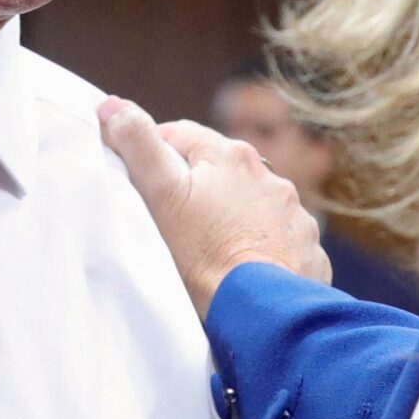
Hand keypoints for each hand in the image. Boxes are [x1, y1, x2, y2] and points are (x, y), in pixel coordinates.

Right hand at [98, 99, 331, 316]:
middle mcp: (269, 176)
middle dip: (196, 185)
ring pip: (251, 203)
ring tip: (209, 246)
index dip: (153, 151)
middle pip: (220, 169)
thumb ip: (138, 146)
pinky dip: (261, 246)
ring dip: (232, 215)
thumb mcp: (162, 196)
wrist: (262, 312)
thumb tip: (113, 106)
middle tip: (169, 216)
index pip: (180, 135)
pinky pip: (277, 238)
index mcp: (232, 155)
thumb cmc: (205, 253)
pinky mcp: (306, 247)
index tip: (136, 177)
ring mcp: (292, 213)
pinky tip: (245, 267)